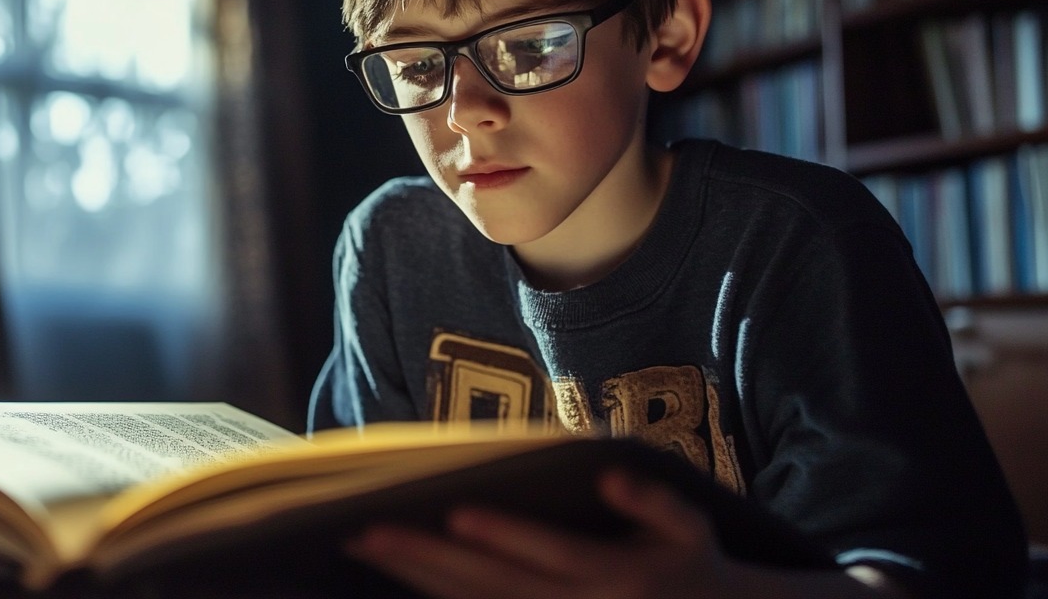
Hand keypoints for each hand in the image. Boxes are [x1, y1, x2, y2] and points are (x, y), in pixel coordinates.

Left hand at [345, 468, 734, 598]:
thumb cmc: (697, 570)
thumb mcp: (692, 530)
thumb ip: (653, 503)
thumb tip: (611, 477)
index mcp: (617, 576)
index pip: (549, 554)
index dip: (502, 535)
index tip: (453, 514)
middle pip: (491, 586)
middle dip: (425, 558)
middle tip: (366, 531)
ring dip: (418, 579)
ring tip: (366, 545)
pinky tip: (400, 578)